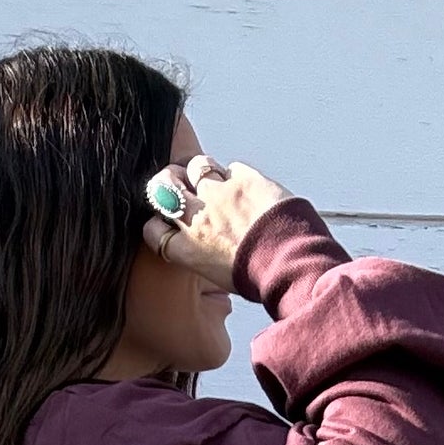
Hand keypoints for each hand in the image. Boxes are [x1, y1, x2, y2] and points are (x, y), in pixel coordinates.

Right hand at [143, 154, 291, 289]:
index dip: (157, 223)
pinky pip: (231, 167)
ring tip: (215, 180)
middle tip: (180, 183)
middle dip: (168, 181)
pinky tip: (246, 185)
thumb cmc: (259, 278)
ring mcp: (219, 195)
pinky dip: (236, 174)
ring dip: (201, 170)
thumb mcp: (220, 277)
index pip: (153, 230)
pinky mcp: (244, 180)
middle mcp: (197, 219)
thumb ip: (203, 255)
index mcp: (188, 250)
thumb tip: (206, 244)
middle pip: (163, 186)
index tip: (166, 222)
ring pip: (196, 166)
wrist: (289, 264)